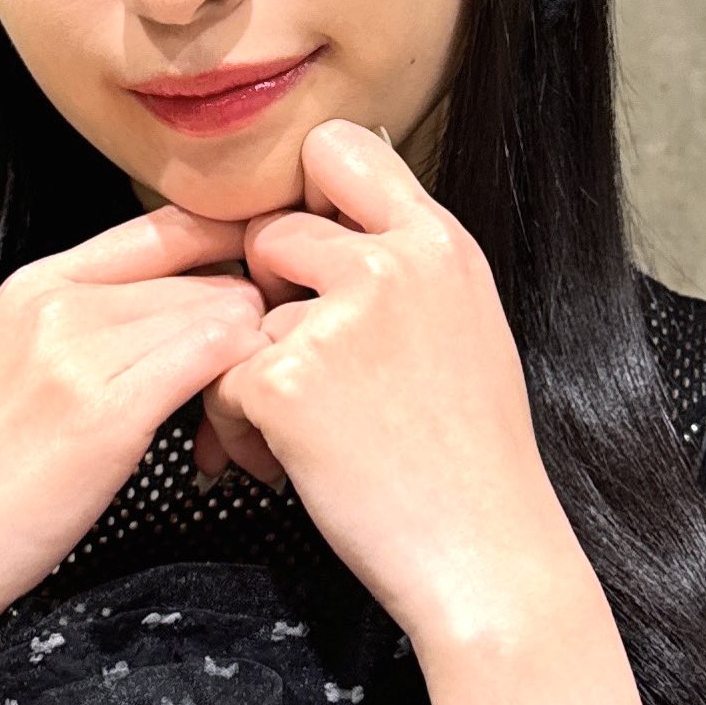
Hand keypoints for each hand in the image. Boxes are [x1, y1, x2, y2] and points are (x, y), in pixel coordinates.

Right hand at [0, 208, 266, 704]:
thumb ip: (92, 329)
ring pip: (225, 313)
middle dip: (246, 331)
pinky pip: (219, 362)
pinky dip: (242, 402)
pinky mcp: (105, 411)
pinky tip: (223, 452)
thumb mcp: (19, 371)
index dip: (233, 258)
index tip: (258, 311)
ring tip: (228, 438)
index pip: (171, 225)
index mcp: (36, 282)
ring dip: (251, 371)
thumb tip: (182, 320)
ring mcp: (78, 350)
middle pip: (208, 273)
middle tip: (245, 401)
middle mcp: (57, 299)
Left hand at [199, 124, 648, 704]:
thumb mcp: (465, 326)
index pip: (340, 149)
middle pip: (272, 229)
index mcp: (440, 244)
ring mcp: (337, 318)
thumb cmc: (472, 460)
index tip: (305, 253)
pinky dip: (237, 430)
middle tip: (301, 364)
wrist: (485, 555)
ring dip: (250, 373)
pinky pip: (220, 381)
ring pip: (241, 313)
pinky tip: (287, 468)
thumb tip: (328, 221)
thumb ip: (404, 266)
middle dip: (266, 295)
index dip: (306, 194)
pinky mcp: (286, 379)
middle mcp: (391, 264)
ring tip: (301, 437)